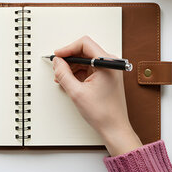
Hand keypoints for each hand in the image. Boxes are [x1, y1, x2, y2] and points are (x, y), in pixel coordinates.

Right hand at [52, 36, 142, 155]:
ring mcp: (109, 70)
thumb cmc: (103, 113)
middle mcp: (110, 64)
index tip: (58, 56)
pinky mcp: (106, 77)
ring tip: (62, 78)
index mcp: (107, 63)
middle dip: (69, 59)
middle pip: (85, 51)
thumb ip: (64, 74)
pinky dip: (78, 73)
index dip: (68, 48)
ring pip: (85, 60)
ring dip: (72, 67)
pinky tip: (69, 82)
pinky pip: (89, 69)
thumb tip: (57, 62)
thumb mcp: (77, 92)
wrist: (114, 128)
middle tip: (57, 68)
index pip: (84, 44)